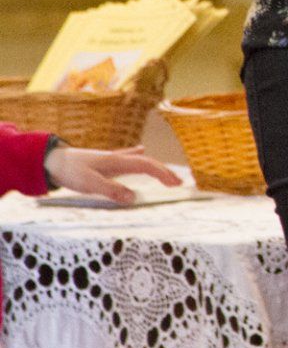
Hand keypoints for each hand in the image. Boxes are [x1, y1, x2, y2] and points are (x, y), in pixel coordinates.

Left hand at [44, 144, 181, 204]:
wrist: (50, 160)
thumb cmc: (69, 170)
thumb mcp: (89, 183)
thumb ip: (111, 190)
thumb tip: (133, 197)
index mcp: (117, 161)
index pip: (146, 165)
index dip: (162, 174)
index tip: (175, 184)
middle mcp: (117, 158)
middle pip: (147, 162)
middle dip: (163, 172)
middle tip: (177, 183)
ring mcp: (111, 158)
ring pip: (139, 159)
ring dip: (154, 166)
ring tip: (166, 173)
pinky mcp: (104, 161)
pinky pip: (126, 157)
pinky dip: (137, 156)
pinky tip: (140, 149)